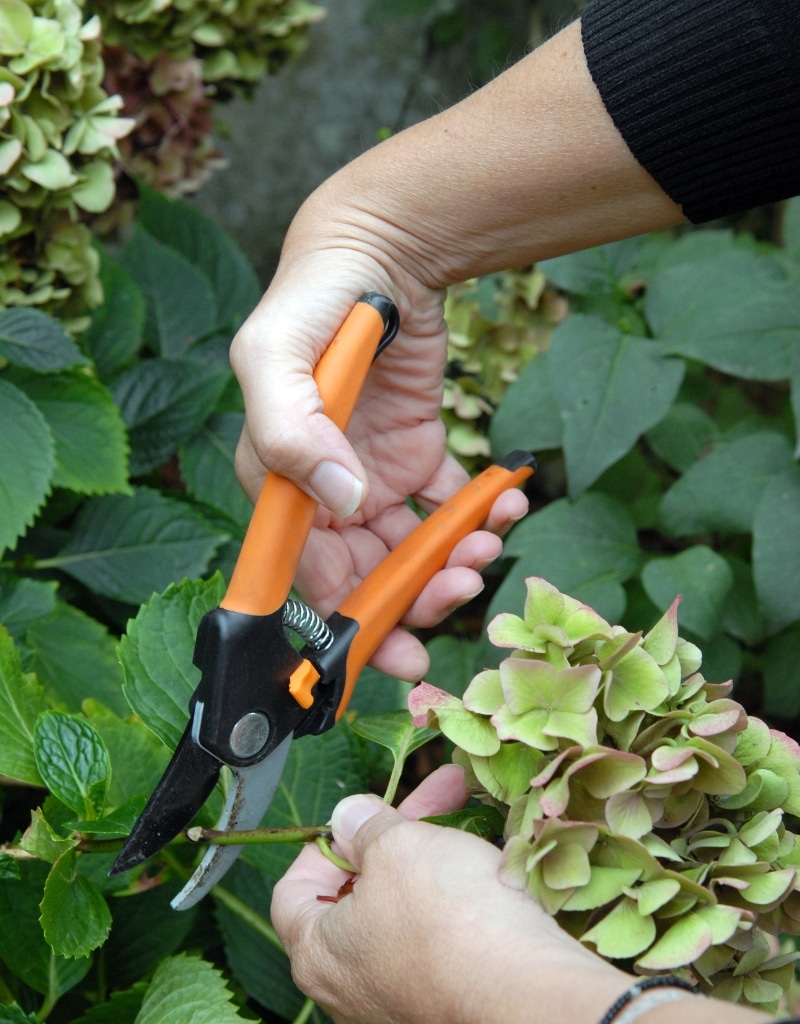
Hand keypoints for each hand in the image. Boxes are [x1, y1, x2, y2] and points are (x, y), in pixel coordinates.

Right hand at [231, 258, 526, 678]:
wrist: (381, 245)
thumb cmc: (315, 298)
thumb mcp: (276, 354)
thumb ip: (292, 430)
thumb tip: (340, 501)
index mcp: (280, 486)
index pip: (304, 576)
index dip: (343, 622)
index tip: (390, 650)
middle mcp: (325, 495)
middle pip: (366, 576)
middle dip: (414, 597)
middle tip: (461, 590)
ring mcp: (372, 479)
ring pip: (413, 550)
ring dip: (454, 560)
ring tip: (488, 541)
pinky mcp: (418, 458)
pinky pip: (451, 506)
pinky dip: (482, 516)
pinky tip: (506, 505)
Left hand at [271, 765, 601, 1023]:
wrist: (534, 1009)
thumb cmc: (450, 919)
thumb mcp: (400, 845)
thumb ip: (366, 826)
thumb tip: (347, 817)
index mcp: (317, 958)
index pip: (294, 893)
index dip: (325, 845)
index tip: (364, 819)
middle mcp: (349, 1004)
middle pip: (358, 909)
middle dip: (398, 848)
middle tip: (441, 801)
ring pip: (407, 938)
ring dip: (435, 885)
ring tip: (476, 842)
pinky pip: (450, 973)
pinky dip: (466, 932)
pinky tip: (497, 899)